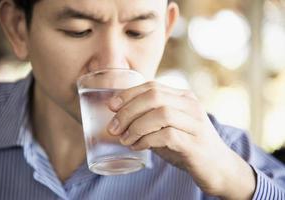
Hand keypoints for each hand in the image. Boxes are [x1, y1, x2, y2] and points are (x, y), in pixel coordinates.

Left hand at [107, 81, 255, 199]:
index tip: (111, 106)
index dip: (128, 94)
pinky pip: (167, 135)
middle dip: (128, 111)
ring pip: (161, 114)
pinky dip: (147, 140)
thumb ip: (149, 118)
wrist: (218, 167)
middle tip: (113, 127)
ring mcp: (196, 123)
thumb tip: (119, 117)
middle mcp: (191, 106)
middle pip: (154, 97)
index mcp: (183, 97)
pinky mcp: (196, 143)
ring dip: (136, 127)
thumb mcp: (168, 126)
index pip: (152, 86)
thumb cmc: (187, 144)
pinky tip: (138, 147)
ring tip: (125, 139)